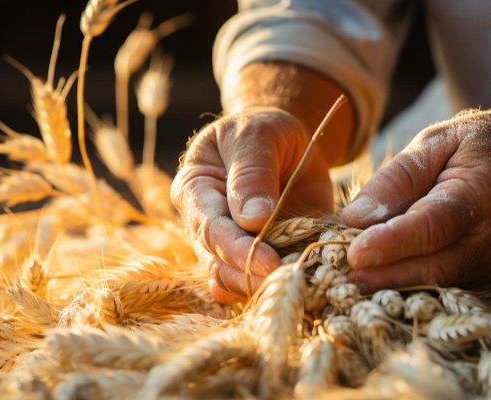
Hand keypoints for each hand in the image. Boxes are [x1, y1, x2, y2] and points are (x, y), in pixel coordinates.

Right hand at [172, 108, 332, 302]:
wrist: (285, 142)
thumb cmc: (264, 131)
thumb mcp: (258, 135)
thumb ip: (252, 172)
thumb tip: (252, 219)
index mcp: (194, 189)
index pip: (209, 227)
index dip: (237, 249)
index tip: (269, 262)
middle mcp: (203, 223)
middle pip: (217, 260)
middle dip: (250, 274)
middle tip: (287, 280)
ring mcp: (228, 245)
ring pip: (233, 279)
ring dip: (261, 287)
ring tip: (295, 286)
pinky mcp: (254, 257)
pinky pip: (256, 282)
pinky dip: (274, 289)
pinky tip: (296, 290)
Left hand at [341, 112, 490, 291]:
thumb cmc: (485, 144)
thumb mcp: (439, 140)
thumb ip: (398, 177)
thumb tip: (355, 217)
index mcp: (486, 192)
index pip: (433, 225)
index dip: (392, 243)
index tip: (354, 254)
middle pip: (436, 266)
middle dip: (384, 276)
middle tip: (338, 279)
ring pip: (440, 282)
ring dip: (394, 285)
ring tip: (351, 281)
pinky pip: (449, 285)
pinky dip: (414, 283)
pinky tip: (382, 278)